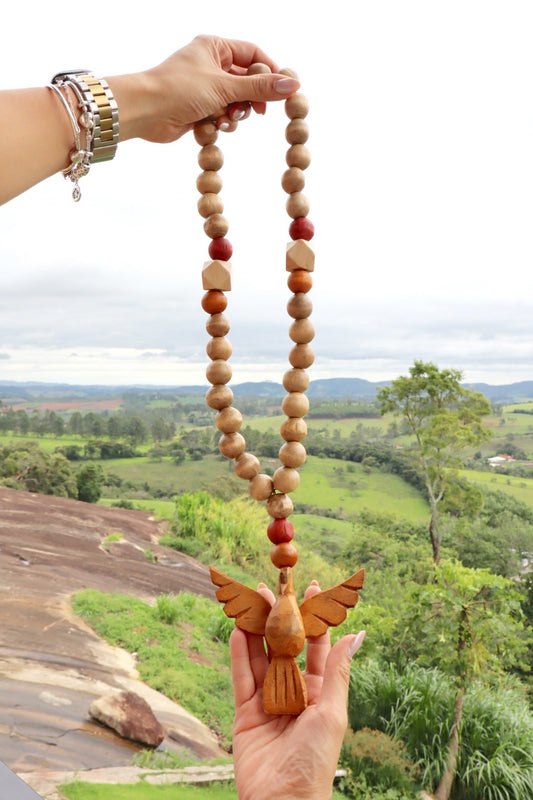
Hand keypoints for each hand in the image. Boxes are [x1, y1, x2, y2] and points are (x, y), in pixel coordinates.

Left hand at [113, 35, 299, 143]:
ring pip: (235, 102)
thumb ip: (260, 87)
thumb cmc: (180, 89)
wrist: (145, 111)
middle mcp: (210, 64)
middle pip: (246, 81)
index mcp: (215, 47)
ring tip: (225, 119)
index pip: (253, 54)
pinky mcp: (198, 109)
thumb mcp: (225, 86)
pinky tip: (214, 126)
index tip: (282, 91)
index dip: (269, 71)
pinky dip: (222, 122)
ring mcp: (204, 88)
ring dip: (235, 114)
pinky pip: (222, 116)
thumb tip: (293, 86)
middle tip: (257, 112)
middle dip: (250, 98)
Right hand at [230, 580, 365, 799]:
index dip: (313, 618)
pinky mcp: (245, 714)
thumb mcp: (332, 712)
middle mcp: (293, 693)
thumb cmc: (315, 761)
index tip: (311, 588)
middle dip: (278, 618)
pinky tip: (237, 630)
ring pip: (260, 657)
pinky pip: (241, 677)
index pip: (316, 647)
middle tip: (272, 589)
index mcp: (320, 693)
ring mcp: (268, 702)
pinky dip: (238, 654)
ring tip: (252, 601)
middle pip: (284, 647)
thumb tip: (357, 634)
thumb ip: (338, 670)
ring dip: (255, 629)